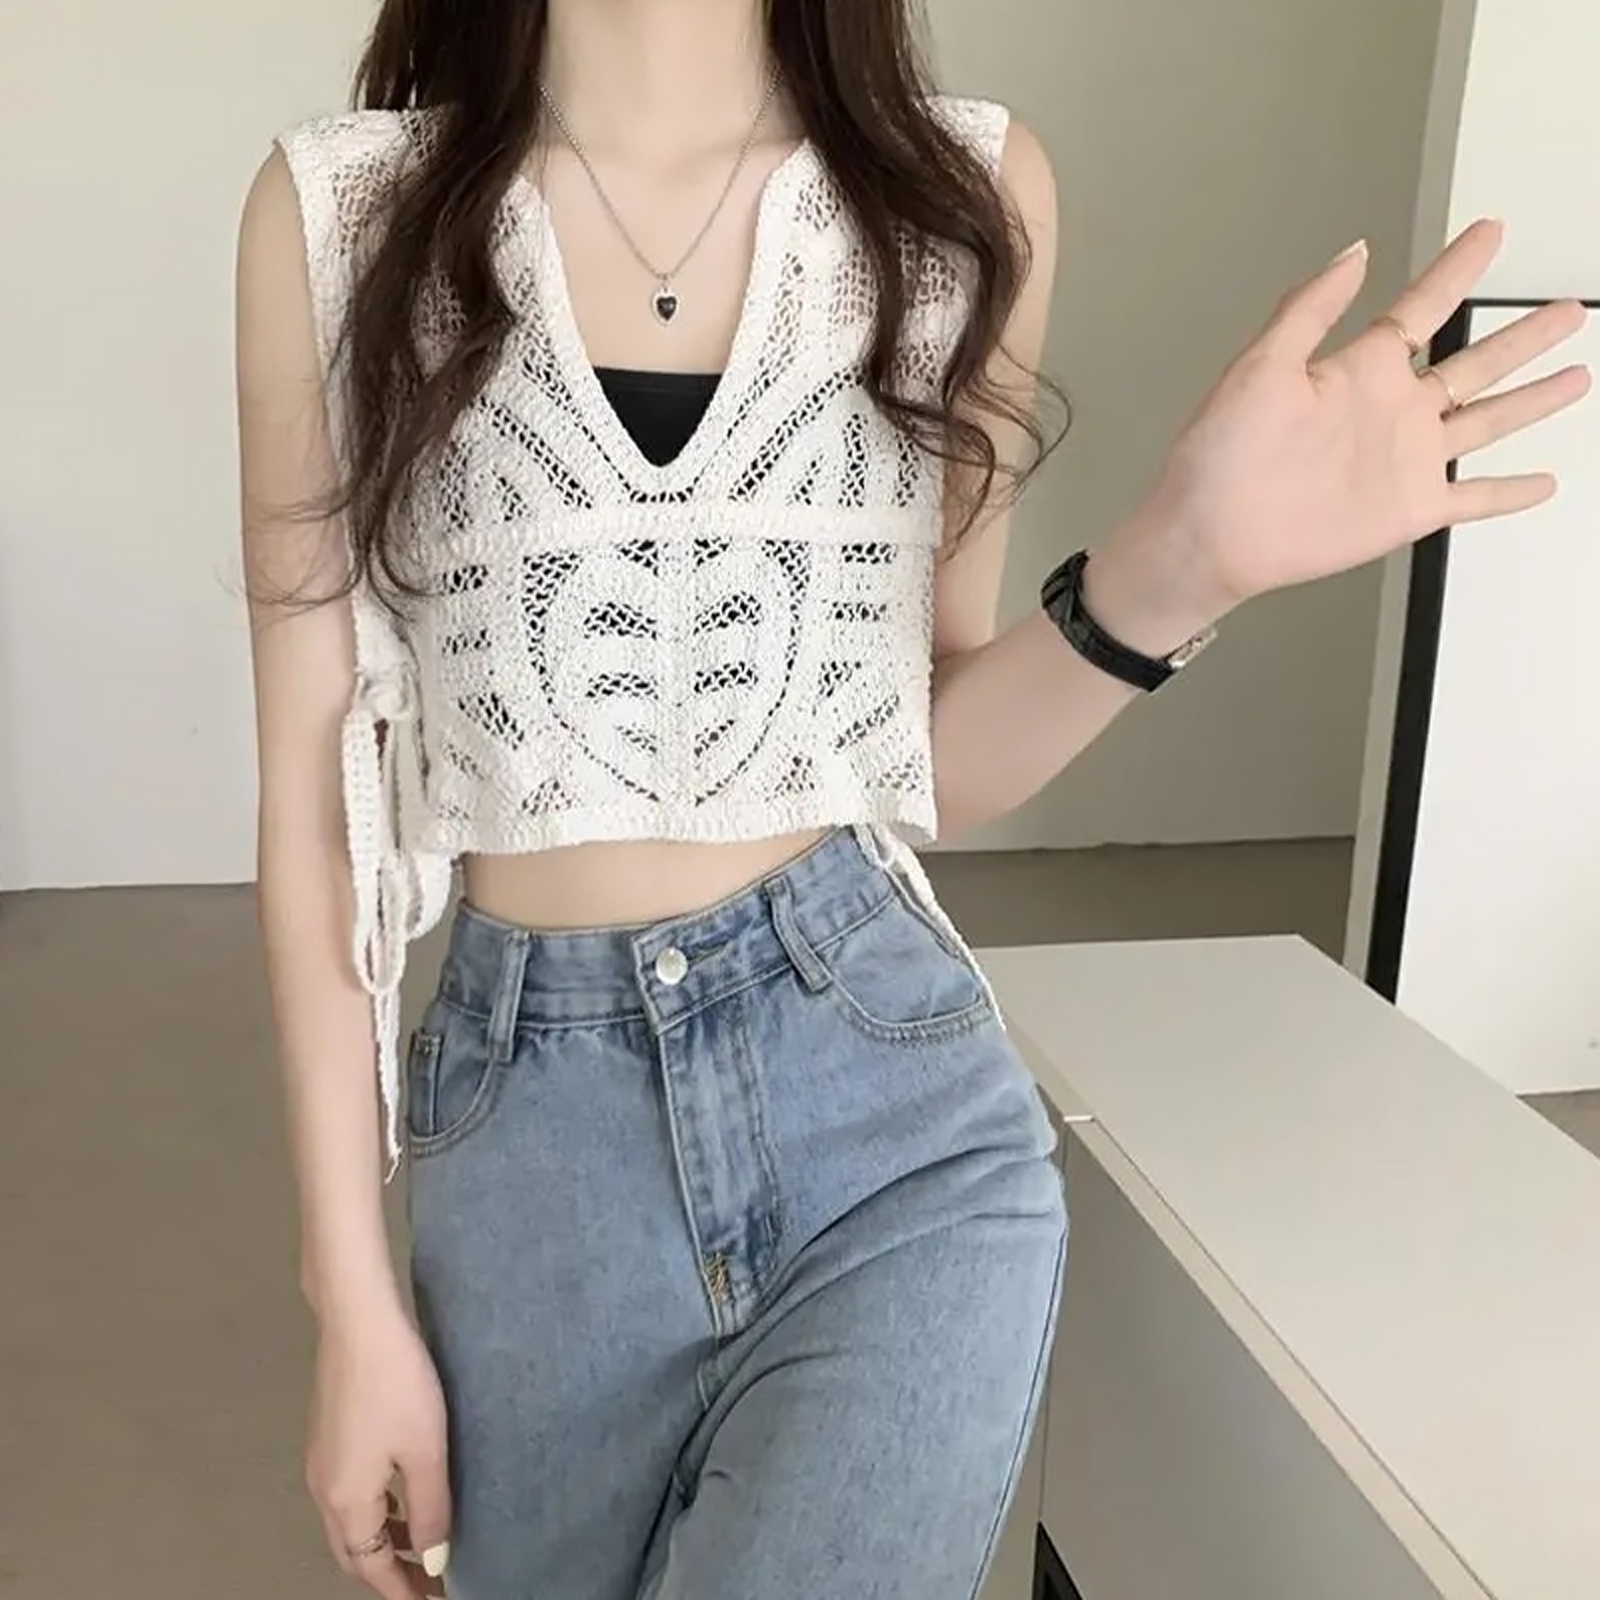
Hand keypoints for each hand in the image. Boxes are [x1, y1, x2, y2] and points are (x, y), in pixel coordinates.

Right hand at [307, 1308, 452, 1598]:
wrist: (358, 1320)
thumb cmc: (397, 1385)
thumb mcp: (424, 1451)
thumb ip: (429, 1510)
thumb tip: (430, 1560)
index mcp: (345, 1502)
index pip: (371, 1567)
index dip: (400, 1590)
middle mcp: (324, 1489)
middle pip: (353, 1552)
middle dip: (389, 1573)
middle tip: (428, 1582)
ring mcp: (321, 1461)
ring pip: (351, 1523)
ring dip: (383, 1541)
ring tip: (423, 1545)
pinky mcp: (328, 1435)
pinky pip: (351, 1494)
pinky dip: (377, 1511)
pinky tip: (403, 1496)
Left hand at [1128, 219, 1590, 617]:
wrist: (1213, 534)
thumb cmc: (1219, 455)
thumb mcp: (1261, 366)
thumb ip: (1311, 309)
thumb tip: (1354, 252)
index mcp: (1358, 370)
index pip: (1424, 307)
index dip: (1458, 269)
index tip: (1489, 232)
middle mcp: (1390, 410)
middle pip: (1475, 361)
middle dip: (1523, 335)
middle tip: (1569, 308)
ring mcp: (1405, 460)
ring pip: (1488, 420)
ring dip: (1532, 400)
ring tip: (1576, 373)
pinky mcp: (1408, 510)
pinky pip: (1472, 498)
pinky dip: (1508, 493)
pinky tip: (1544, 482)